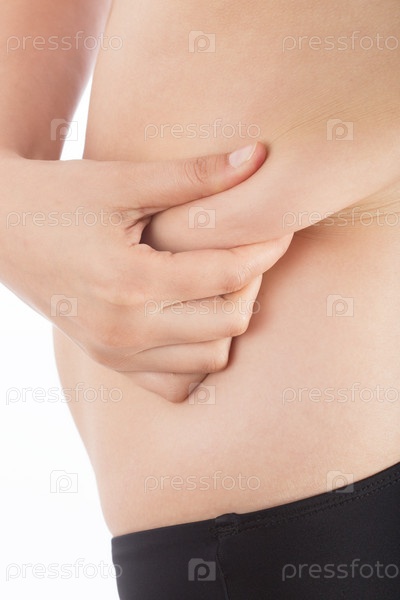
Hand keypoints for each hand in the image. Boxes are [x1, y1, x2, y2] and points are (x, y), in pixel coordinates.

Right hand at [0, 147, 290, 373]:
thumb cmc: (57, 197)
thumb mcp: (122, 180)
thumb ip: (195, 174)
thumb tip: (259, 157)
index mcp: (131, 282)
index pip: (228, 275)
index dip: (266, 249)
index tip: (281, 227)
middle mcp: (126, 330)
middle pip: (229, 323)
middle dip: (253, 285)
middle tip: (249, 251)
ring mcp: (117, 353)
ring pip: (210, 359)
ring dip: (229, 321)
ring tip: (222, 283)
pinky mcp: (110, 360)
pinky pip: (176, 382)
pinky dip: (197, 356)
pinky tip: (193, 320)